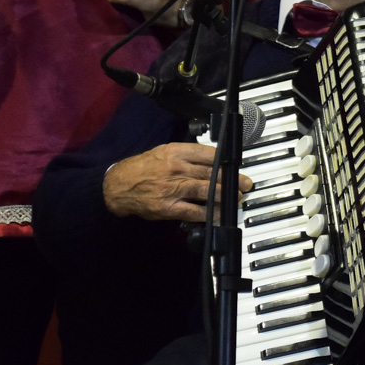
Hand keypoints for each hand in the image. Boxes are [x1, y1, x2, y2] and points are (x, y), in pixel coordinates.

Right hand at [103, 142, 253, 223]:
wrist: (118, 185)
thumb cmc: (143, 168)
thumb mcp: (163, 151)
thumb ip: (187, 154)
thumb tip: (212, 159)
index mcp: (175, 151)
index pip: (208, 153)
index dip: (226, 161)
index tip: (237, 166)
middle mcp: (176, 168)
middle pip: (211, 173)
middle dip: (232, 179)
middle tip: (246, 183)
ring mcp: (172, 188)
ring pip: (206, 190)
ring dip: (226, 195)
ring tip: (237, 197)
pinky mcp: (168, 207)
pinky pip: (194, 211)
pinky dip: (209, 213)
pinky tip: (220, 213)